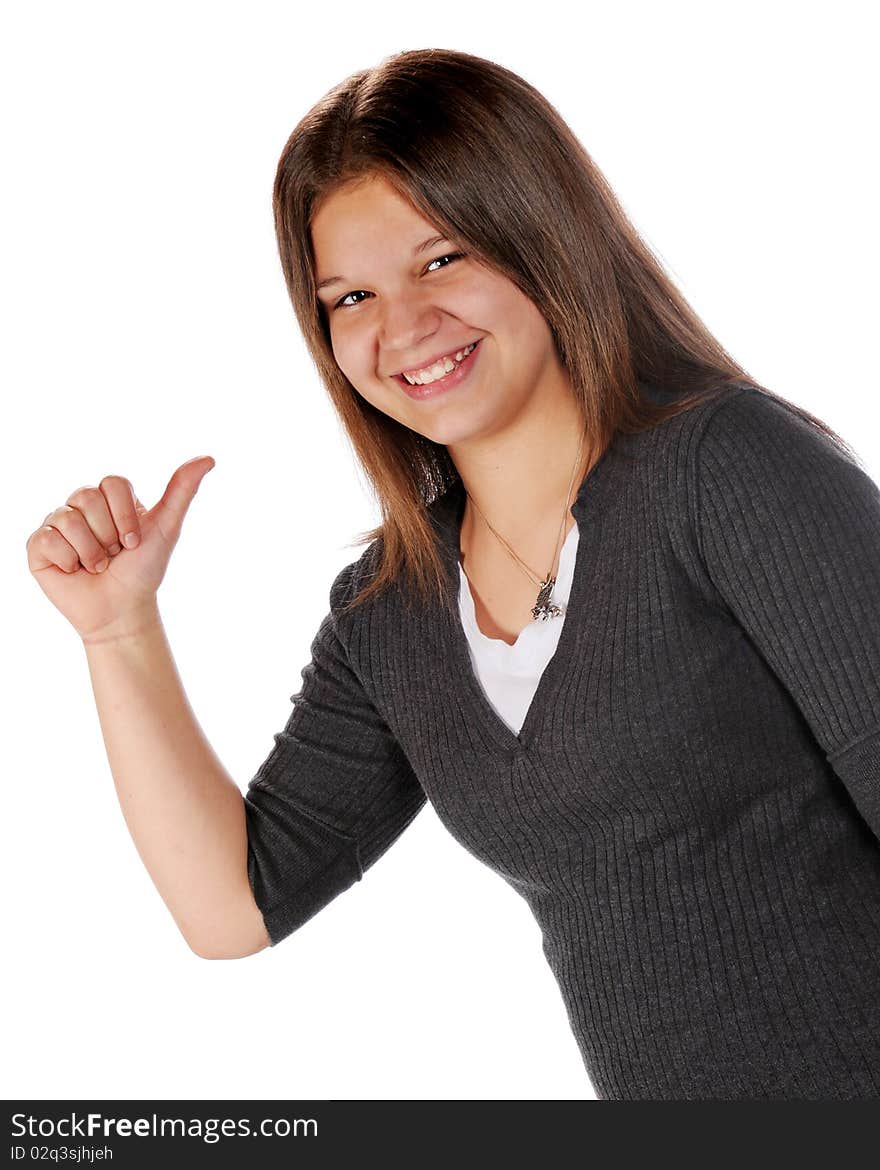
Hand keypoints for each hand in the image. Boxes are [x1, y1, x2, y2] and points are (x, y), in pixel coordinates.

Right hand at [26, 455, 215, 642]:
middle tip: (114, 555)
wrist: (121, 611)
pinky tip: (74, 571)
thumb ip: (183, 491)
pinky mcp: (39, 546)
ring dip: (90, 551)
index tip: (134, 542)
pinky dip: (67, 560)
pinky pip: (46, 539)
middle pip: (87, 496)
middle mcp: (82, 506)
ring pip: (67, 518)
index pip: (113, 483)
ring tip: (97, 566)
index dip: (125, 515)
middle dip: (108, 534)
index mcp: (111, 499)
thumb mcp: (167, 529)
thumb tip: (208, 458)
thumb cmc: (144, 570)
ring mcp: (58, 524)